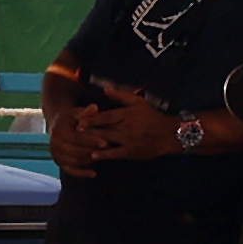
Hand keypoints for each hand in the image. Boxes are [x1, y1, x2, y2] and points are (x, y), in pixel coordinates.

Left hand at [61, 79, 182, 164]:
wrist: (168, 135)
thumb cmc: (152, 116)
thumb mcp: (139, 102)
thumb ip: (121, 95)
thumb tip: (105, 88)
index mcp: (127, 114)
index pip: (105, 116)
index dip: (91, 118)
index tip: (78, 118)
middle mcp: (126, 128)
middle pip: (103, 128)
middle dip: (88, 130)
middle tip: (73, 130)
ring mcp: (128, 141)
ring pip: (106, 140)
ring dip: (92, 141)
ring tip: (79, 142)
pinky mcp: (131, 152)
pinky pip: (115, 154)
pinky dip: (103, 155)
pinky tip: (93, 155)